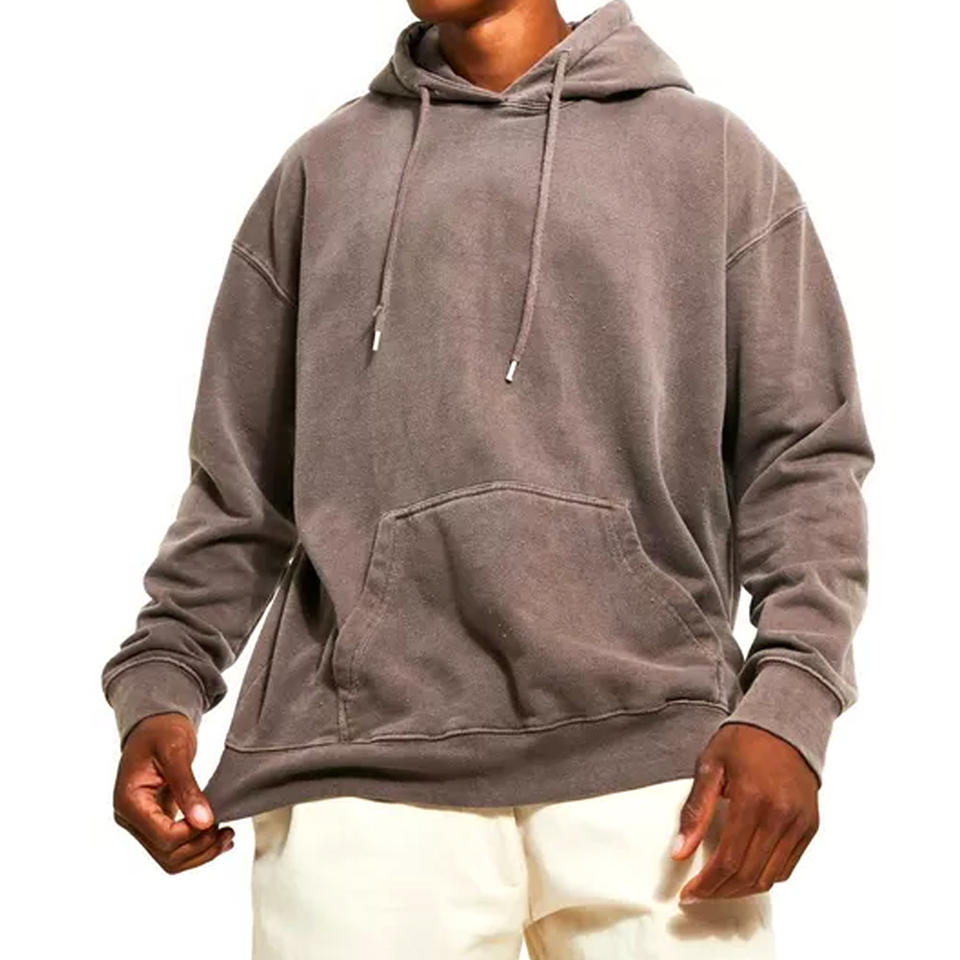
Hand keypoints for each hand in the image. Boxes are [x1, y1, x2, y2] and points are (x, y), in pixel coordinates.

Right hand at [112, 712, 233, 873]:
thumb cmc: (162, 731)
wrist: (155, 724)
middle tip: (227, 830)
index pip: (162, 837)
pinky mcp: (156, 821)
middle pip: (167, 855)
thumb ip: (187, 787)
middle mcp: (131, 819)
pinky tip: (219, 837)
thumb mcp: (176, 751)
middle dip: (200, 848)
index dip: (192, 834)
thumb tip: (204, 821)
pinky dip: (198, 847)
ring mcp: (142, 822)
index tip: (216, 819)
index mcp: (129, 802)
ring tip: (227, 835)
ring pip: (171, 859)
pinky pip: (175, 846)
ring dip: (201, 853)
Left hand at [670, 722, 819, 902]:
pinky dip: (764, 877)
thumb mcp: (709, 765)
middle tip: (699, 893)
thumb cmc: (743, 741)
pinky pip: (787, 868)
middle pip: (749, 875)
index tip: (689, 893)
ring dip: (742, 890)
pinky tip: (744, 873)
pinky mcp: (810, 826)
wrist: (785, 725)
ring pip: (770, 877)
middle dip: (720, 891)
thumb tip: (679, 851)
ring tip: (718, 887)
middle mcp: (781, 815)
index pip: (729, 859)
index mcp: (752, 799)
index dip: (707, 884)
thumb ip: (695, 810)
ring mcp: (799, 823)